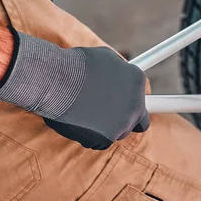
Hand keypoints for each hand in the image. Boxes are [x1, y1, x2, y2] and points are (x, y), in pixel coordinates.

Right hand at [0, 29, 148, 149]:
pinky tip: (77, 121)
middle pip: (136, 122)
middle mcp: (136, 104)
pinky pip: (98, 142)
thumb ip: (118, 72)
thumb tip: (118, 77)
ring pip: (116, 133)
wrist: (57, 79)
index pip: (143, 99)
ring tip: (83, 112)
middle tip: (104, 115)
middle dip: (122, 120)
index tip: (122, 106)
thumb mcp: (105, 58)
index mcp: (137, 81)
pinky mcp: (106, 139)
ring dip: (104, 127)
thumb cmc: (76, 65)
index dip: (130, 105)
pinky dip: (88, 135)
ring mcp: (122, 124)